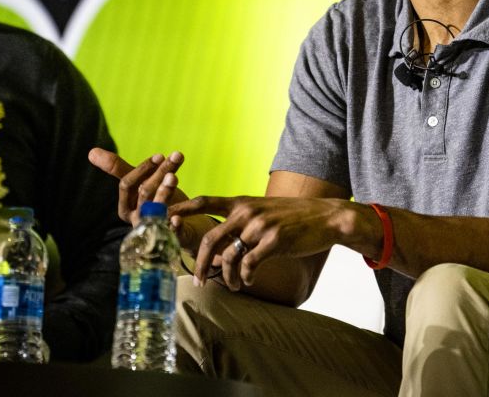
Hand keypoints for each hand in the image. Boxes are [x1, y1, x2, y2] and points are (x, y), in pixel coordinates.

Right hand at [88, 147, 188, 226]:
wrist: (185, 226)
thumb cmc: (157, 201)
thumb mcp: (140, 183)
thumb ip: (119, 170)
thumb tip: (91, 152)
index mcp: (126, 206)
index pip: (127, 185)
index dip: (142, 169)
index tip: (159, 155)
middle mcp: (138, 219)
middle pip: (144, 194)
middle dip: (159, 174)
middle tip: (176, 157)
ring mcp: (154, 230)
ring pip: (157, 210)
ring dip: (166, 192)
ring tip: (175, 177)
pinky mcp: (172, 238)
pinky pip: (174, 231)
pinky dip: (179, 221)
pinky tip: (190, 208)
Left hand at [169, 195, 353, 290]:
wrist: (324, 218)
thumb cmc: (291, 217)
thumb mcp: (263, 210)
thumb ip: (240, 221)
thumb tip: (219, 247)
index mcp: (241, 202)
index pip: (205, 202)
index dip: (182, 209)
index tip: (164, 218)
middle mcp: (247, 212)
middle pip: (210, 238)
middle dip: (200, 263)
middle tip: (198, 280)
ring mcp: (260, 226)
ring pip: (229, 257)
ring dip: (227, 278)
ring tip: (234, 286)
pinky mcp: (274, 241)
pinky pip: (249, 265)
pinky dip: (246, 277)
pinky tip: (250, 281)